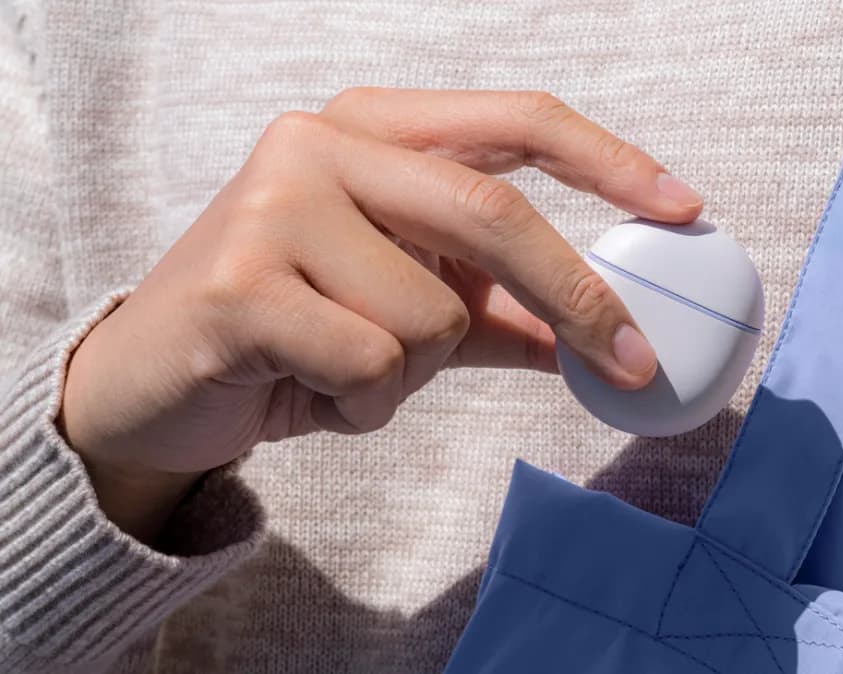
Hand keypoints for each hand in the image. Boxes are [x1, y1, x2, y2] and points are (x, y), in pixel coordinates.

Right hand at [59, 89, 703, 541]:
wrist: (154, 386)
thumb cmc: (294, 333)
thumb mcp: (410, 311)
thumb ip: (503, 315)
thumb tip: (603, 337)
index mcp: (373, 129)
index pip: (517, 121)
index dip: (611, 162)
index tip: (686, 208)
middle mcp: (321, 144)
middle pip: (494, 213)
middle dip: (577, 299)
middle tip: (634, 362)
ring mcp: (274, 205)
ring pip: (432, 315)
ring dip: (413, 375)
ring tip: (346, 370)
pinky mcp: (240, 284)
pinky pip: (372, 366)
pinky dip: (363, 407)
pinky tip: (309, 392)